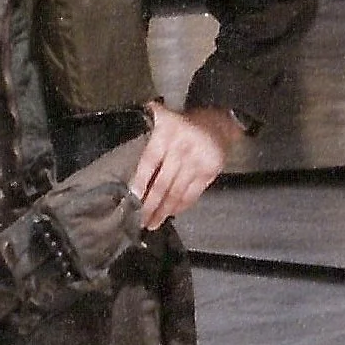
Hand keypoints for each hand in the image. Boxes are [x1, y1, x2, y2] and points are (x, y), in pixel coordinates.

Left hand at [130, 101, 240, 227]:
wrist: (217, 123)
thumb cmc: (182, 126)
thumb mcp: (162, 121)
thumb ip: (144, 135)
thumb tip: (127, 160)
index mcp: (165, 135)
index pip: (149, 162)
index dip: (140, 182)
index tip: (132, 199)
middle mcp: (181, 149)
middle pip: (162, 182)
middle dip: (150, 204)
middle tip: (140, 220)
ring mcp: (197, 162)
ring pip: (177, 192)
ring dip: (164, 210)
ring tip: (153, 223)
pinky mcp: (209, 173)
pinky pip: (193, 194)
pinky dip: (181, 206)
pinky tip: (172, 213)